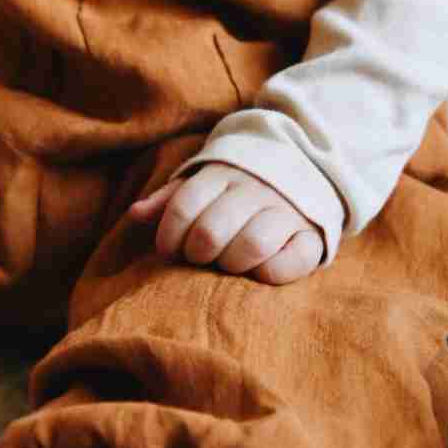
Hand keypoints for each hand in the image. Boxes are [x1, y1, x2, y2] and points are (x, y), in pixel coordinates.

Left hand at [127, 163, 324, 284]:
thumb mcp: (203, 186)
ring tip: (229, 263)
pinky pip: (289, 263)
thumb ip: (170, 200)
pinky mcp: (312, 235)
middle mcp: (255, 189)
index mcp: (222, 174)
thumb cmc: (237, 191)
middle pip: (211, 231)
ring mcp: (287, 211)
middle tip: (201, 258)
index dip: (170, 236)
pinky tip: (259, 270)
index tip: (170, 249)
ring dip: (232, 263)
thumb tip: (135, 214)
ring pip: (252, 245)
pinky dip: (269, 273)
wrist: (305, 173)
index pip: (184, 206)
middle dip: (197, 253)